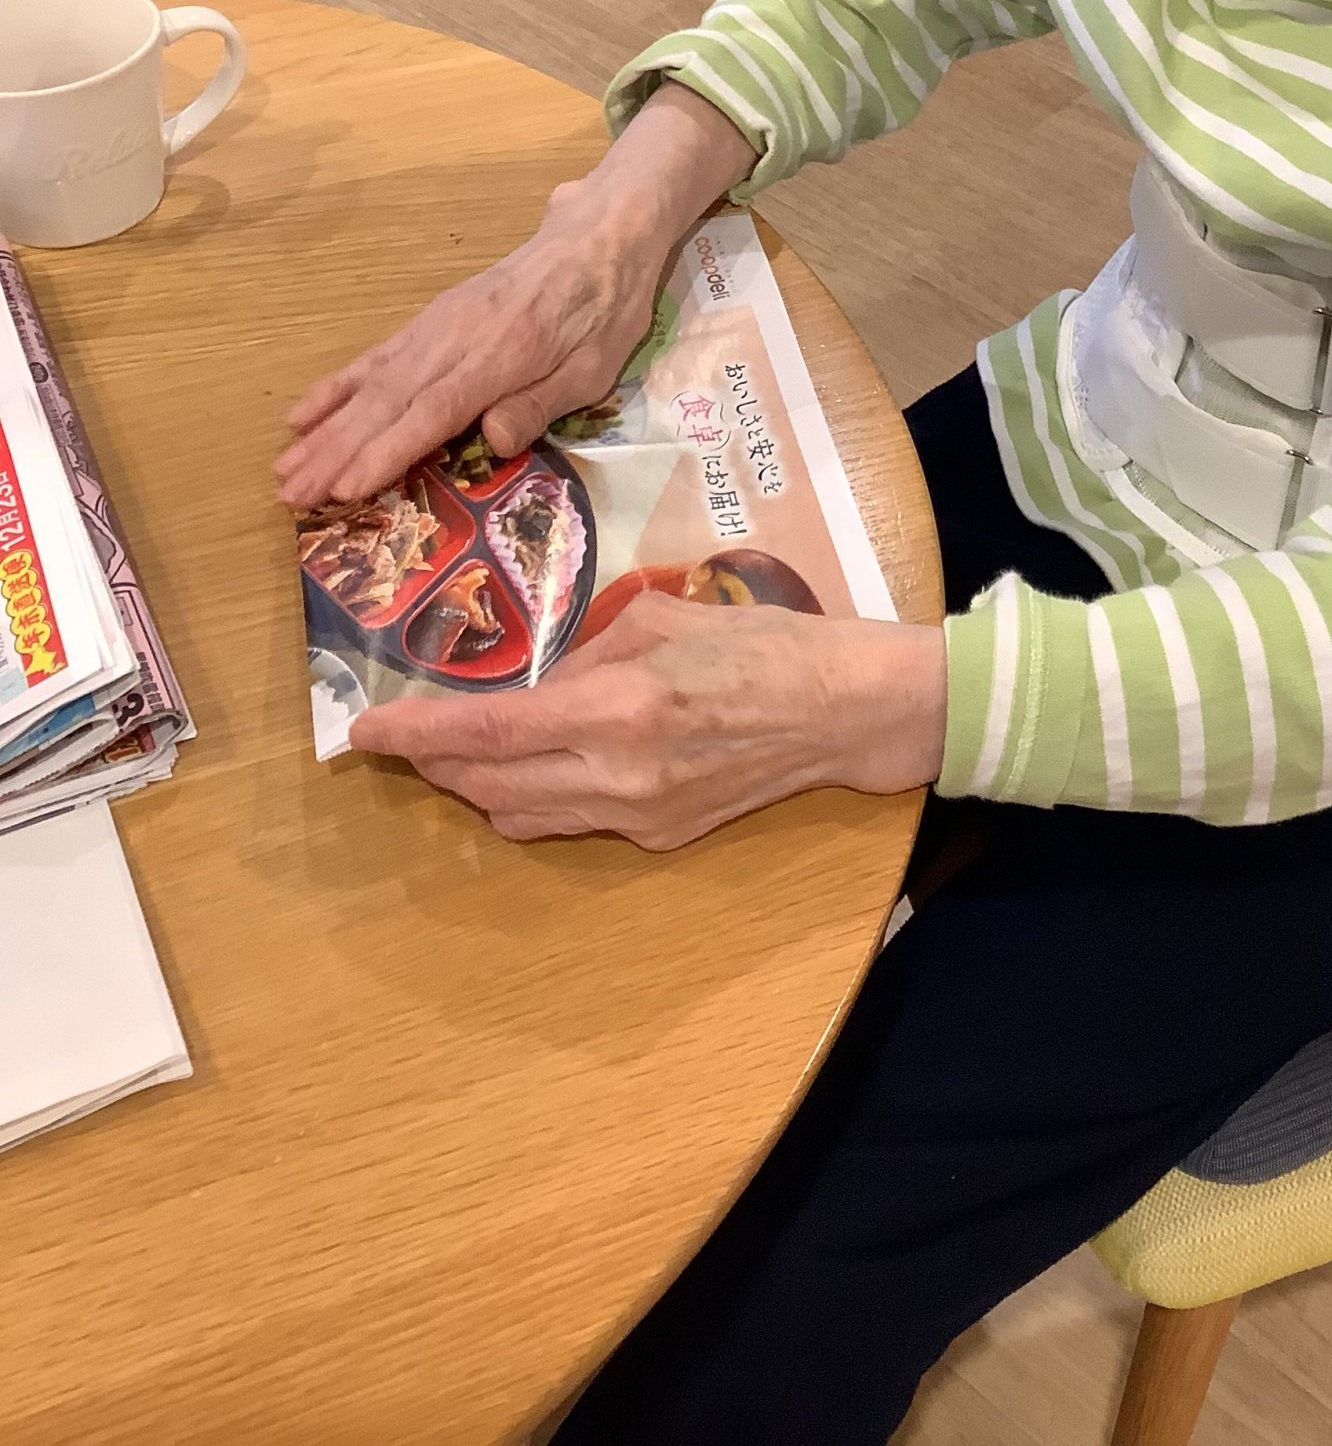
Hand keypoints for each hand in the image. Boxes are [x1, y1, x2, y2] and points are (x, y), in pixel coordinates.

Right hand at [276, 84, 752, 507]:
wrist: (596, 238)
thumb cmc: (604, 310)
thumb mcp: (594, 367)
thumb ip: (539, 404)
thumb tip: (490, 442)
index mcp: (502, 354)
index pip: (433, 410)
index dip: (387, 450)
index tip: (346, 488)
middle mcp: (455, 337)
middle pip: (387, 401)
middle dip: (337, 453)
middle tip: (292, 496)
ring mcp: (436, 325)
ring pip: (371, 381)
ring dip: (326, 429)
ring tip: (285, 469)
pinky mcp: (430, 320)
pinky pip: (375, 357)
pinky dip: (337, 387)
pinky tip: (304, 413)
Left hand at [346, 591, 948, 846]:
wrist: (841, 712)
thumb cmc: (759, 644)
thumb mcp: (660, 620)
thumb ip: (583, 655)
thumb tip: (534, 683)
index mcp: (617, 708)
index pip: (487, 732)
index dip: (415, 736)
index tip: (362, 731)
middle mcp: (617, 775)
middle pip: (487, 785)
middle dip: (434, 763)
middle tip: (403, 735)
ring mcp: (637, 817)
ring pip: (519, 816)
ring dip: (479, 784)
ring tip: (463, 747)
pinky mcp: (659, 838)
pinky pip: (569, 823)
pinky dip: (536, 795)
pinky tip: (544, 761)